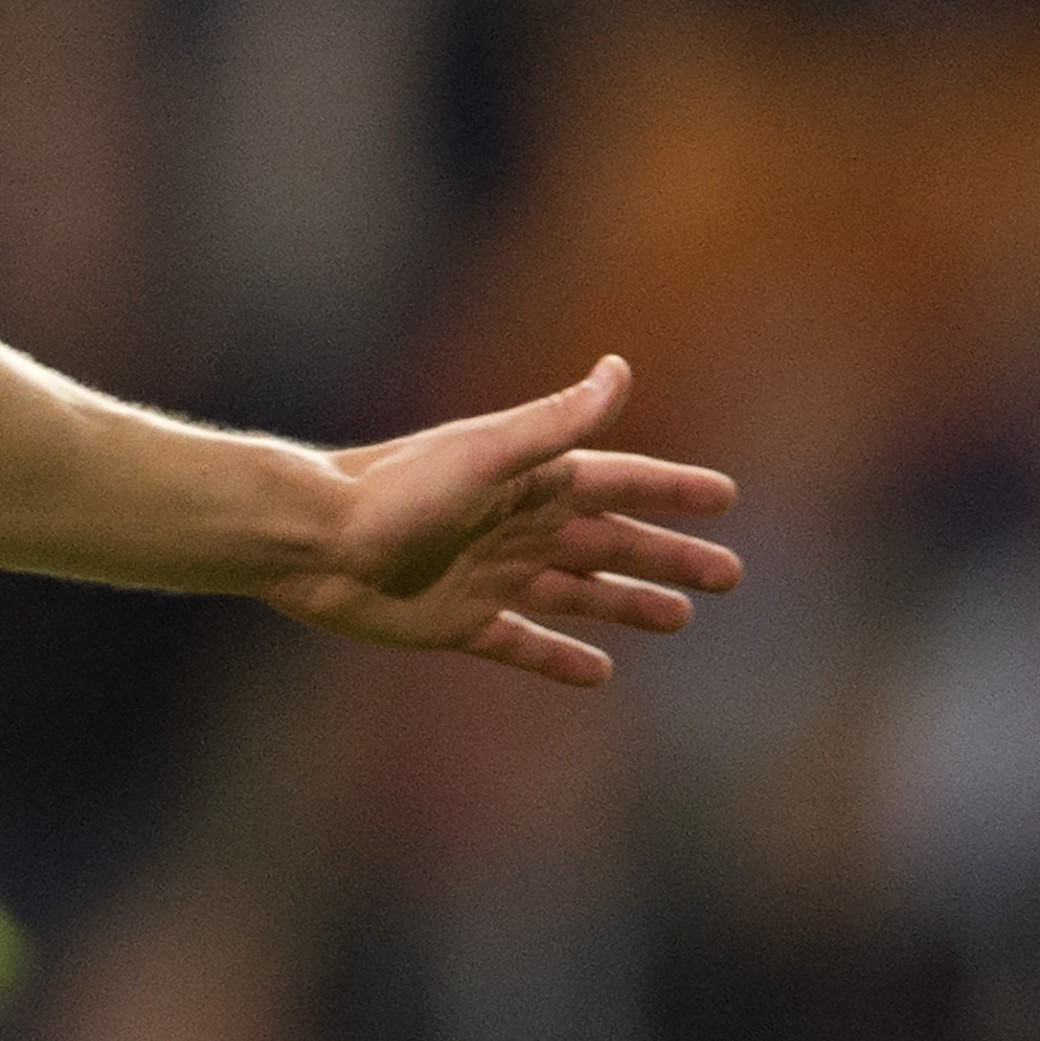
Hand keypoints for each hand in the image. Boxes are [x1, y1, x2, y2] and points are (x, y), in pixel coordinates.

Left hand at [267, 356, 740, 686]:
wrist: (310, 539)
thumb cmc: (395, 489)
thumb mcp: (487, 452)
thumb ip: (555, 421)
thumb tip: (619, 368)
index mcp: (530, 482)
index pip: (619, 483)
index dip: (672, 490)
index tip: (725, 497)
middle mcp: (515, 527)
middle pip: (611, 544)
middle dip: (669, 557)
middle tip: (729, 574)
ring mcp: (489, 577)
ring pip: (578, 593)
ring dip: (627, 604)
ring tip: (678, 618)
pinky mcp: (457, 622)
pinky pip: (521, 642)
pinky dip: (558, 657)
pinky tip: (598, 672)